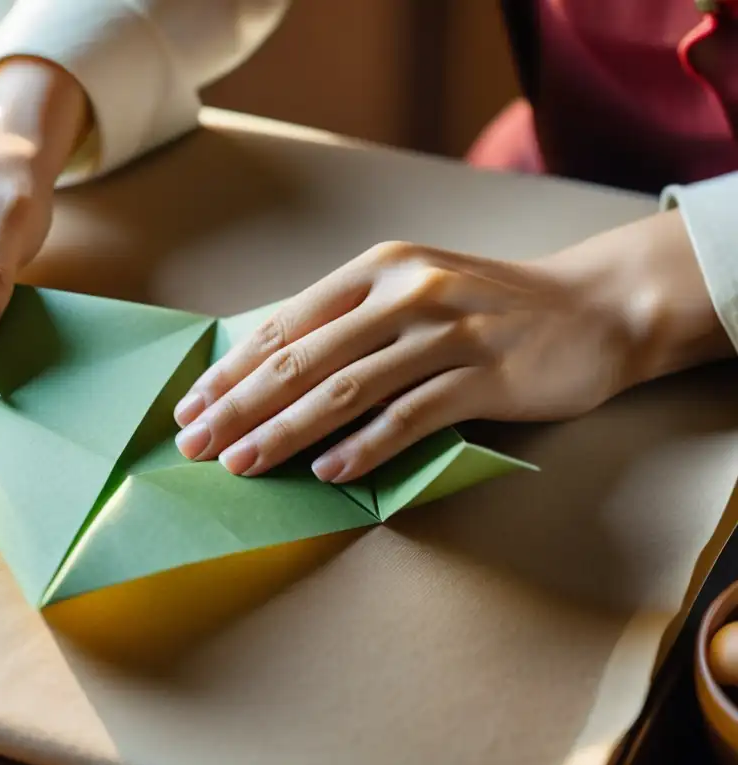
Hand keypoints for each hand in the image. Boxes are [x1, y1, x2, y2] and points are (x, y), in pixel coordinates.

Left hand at [172, 211, 732, 482]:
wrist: (595, 306)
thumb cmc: (490, 304)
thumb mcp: (414, 290)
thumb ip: (352, 320)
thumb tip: (274, 368)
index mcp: (377, 268)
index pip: (288, 324)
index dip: (234, 369)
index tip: (192, 406)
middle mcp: (405, 291)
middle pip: (304, 358)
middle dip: (241, 406)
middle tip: (195, 445)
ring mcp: (446, 331)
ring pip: (347, 388)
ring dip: (286, 432)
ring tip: (242, 464)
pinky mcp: (484, 374)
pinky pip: (411, 416)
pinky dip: (365, 446)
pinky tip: (326, 472)